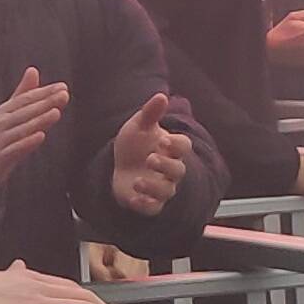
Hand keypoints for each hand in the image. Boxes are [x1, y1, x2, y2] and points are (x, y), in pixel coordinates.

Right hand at [0, 65, 70, 191]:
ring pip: (22, 129)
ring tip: (56, 112)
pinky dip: (27, 142)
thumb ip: (23, 93)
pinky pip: (15, 149)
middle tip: (63, 95)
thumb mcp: (7, 113)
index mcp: (3, 111)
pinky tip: (41, 136)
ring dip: (39, 120)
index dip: (44, 92)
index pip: (26, 99)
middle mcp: (0, 124)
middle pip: (26, 111)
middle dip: (45, 103)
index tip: (62, 87)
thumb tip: (33, 70)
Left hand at [110, 90, 190, 220]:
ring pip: (167, 191)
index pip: (183, 147)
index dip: (176, 145)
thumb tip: (161, 96)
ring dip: (153, 187)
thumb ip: (150, 113)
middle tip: (150, 158)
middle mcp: (170, 170)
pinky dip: (145, 204)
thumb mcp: (139, 126)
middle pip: (178, 170)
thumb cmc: (136, 144)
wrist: (119, 165)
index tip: (162, 140)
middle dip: (166, 165)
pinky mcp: (149, 202)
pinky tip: (134, 197)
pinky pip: (153, 208)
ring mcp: (161, 187)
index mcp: (171, 149)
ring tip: (138, 180)